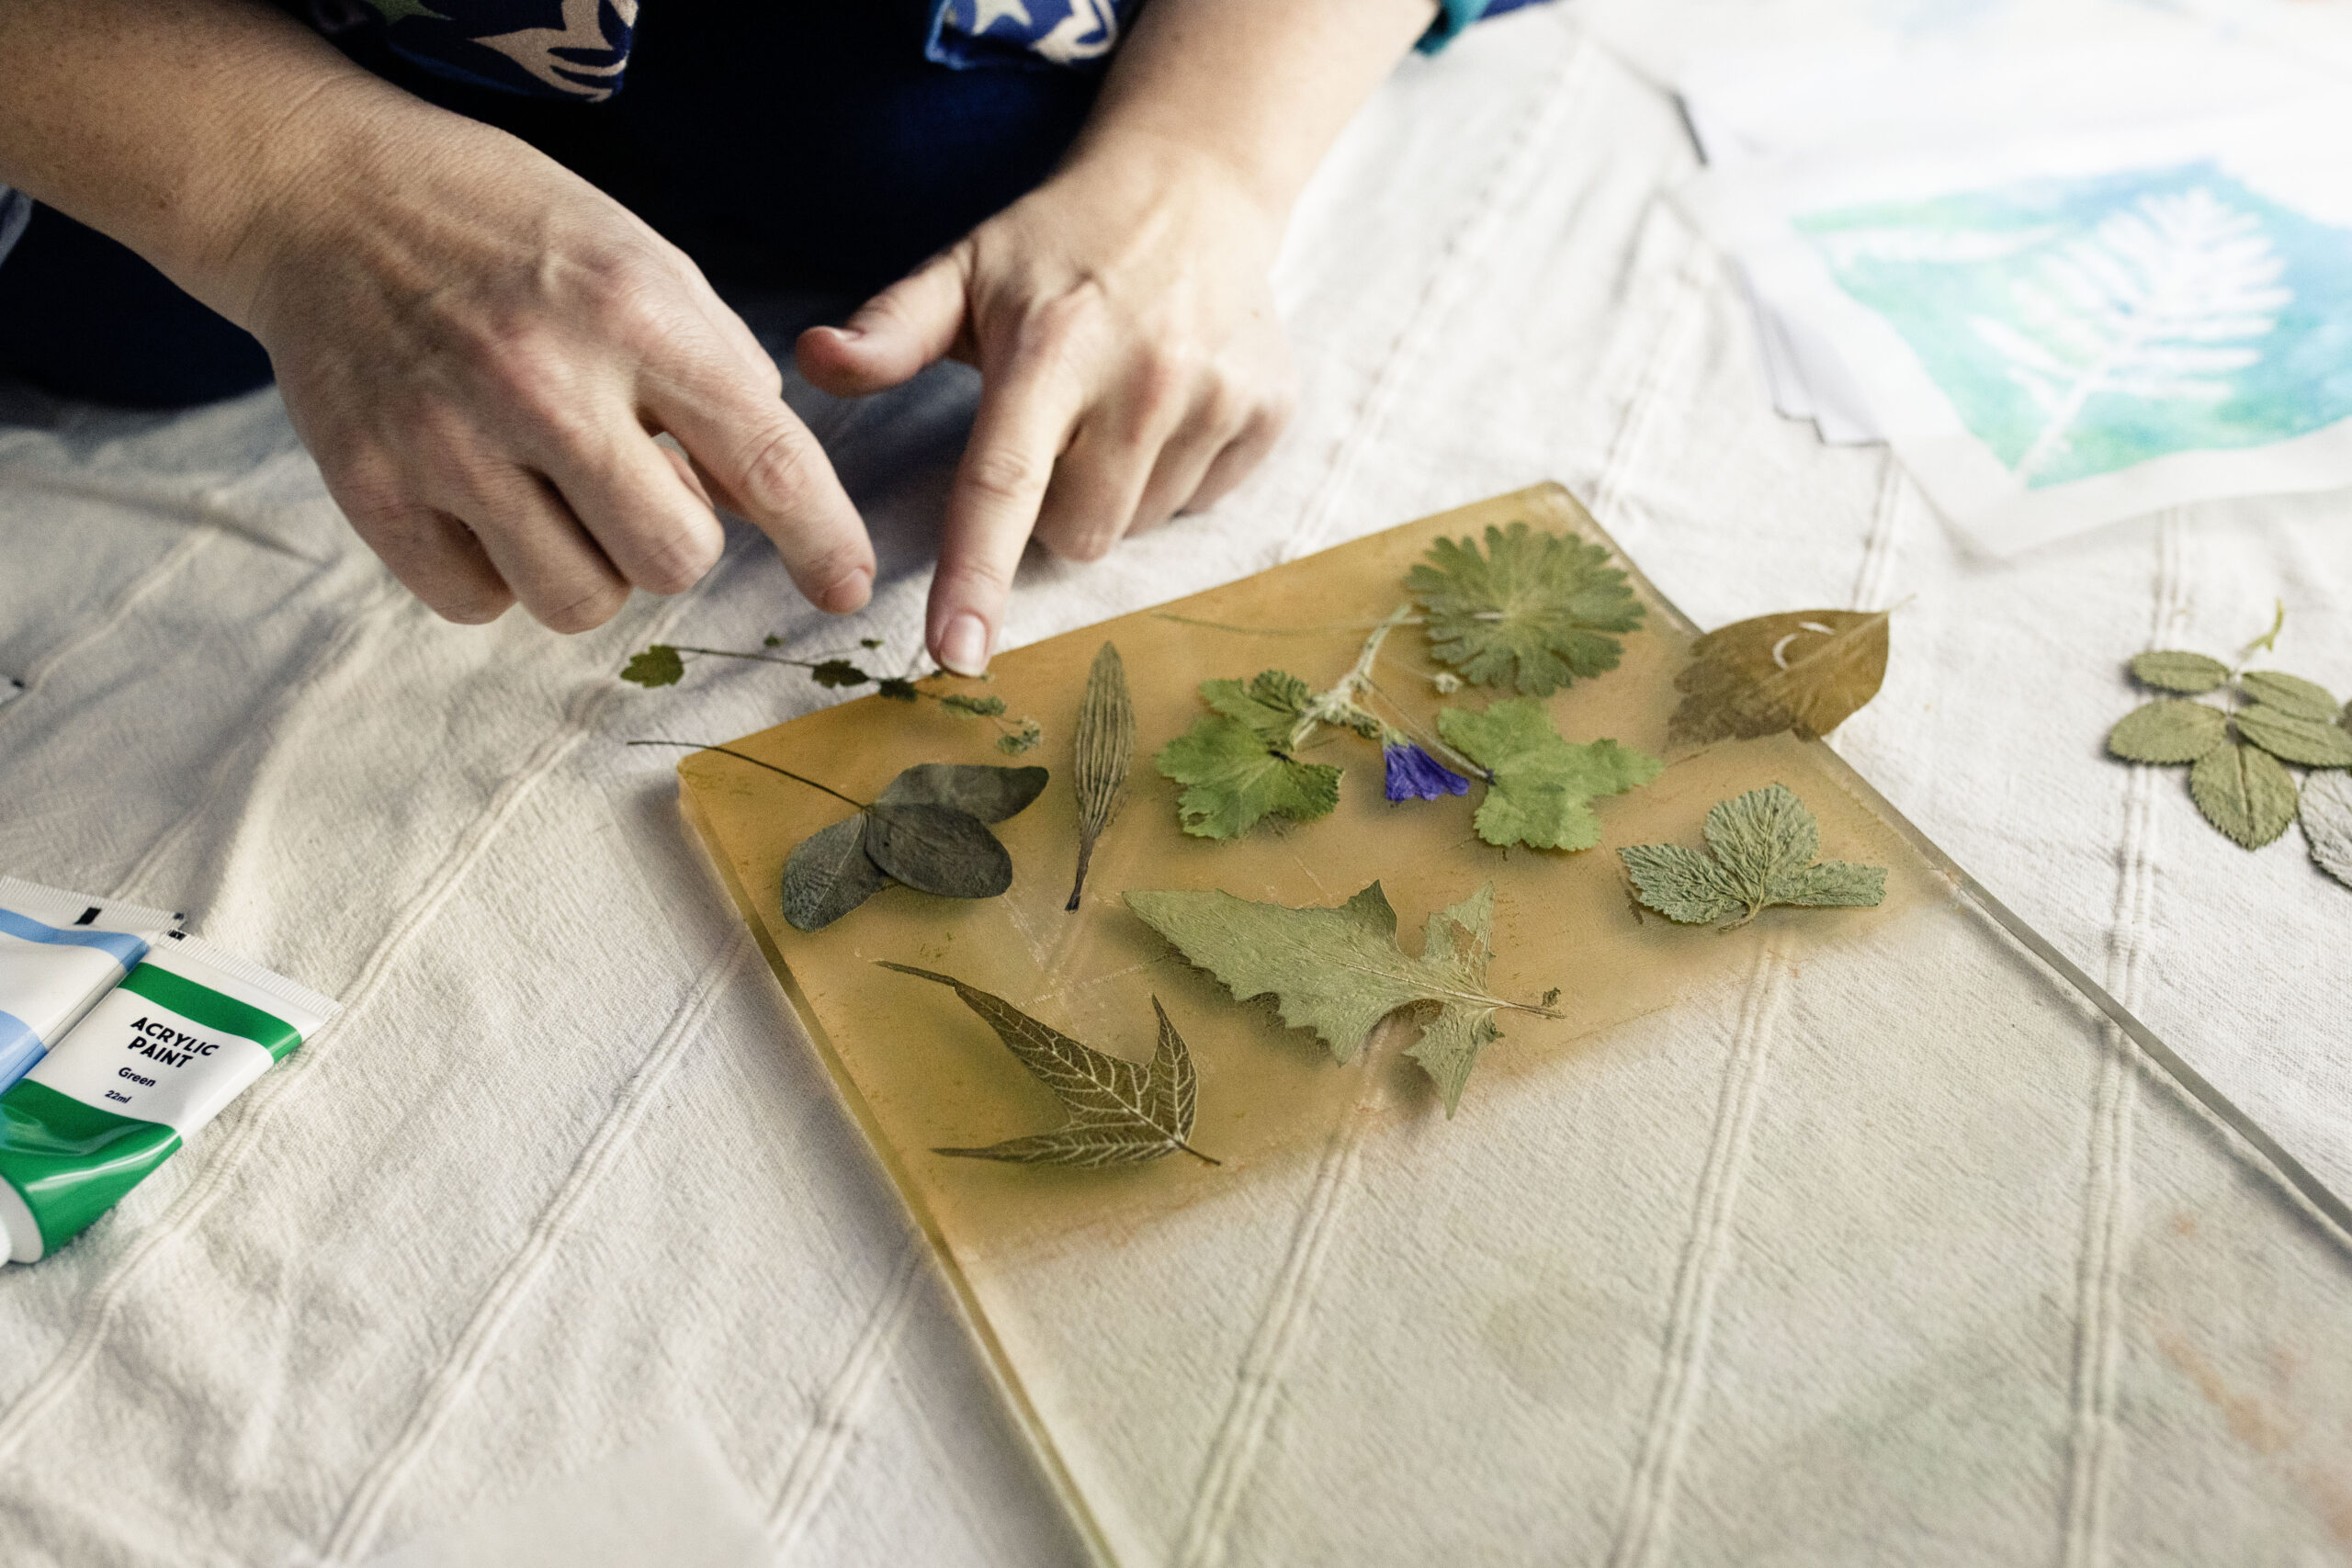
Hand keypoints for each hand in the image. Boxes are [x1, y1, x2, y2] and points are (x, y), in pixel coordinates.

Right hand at [235, 114, 872, 630]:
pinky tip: (482, 499)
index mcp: (632, 313)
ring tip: (553, 489)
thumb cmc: (507, 231)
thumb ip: (720, 377)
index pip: (765, 457)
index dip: (823, 538)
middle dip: (676, 541)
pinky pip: (479, 604)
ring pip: (580, 601)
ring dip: (589, 567)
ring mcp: (448, 442)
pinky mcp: (370, 489)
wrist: (322, 194)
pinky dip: (497, 574)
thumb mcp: (641, 262)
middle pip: (675, 558)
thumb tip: (777, 504)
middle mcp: (543, 382)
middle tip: (635, 483)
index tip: (846, 588)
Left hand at [795, 134, 1296, 673]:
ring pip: (1137, 527)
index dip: (976, 576)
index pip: (1004, 483)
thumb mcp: (964, 269)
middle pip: (1077, 535)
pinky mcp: (1267, 413)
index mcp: (1051, 350)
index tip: (956, 653)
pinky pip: (1199, 504)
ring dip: (1114, 493)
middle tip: (1057, 431)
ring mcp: (1216, 397)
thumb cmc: (1059, 245)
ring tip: (1116, 408)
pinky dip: (1174, 475)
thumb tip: (813, 359)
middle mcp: (1142, 378)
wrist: (1195, 186)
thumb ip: (891, 330)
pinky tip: (1169, 405)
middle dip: (1052, 511)